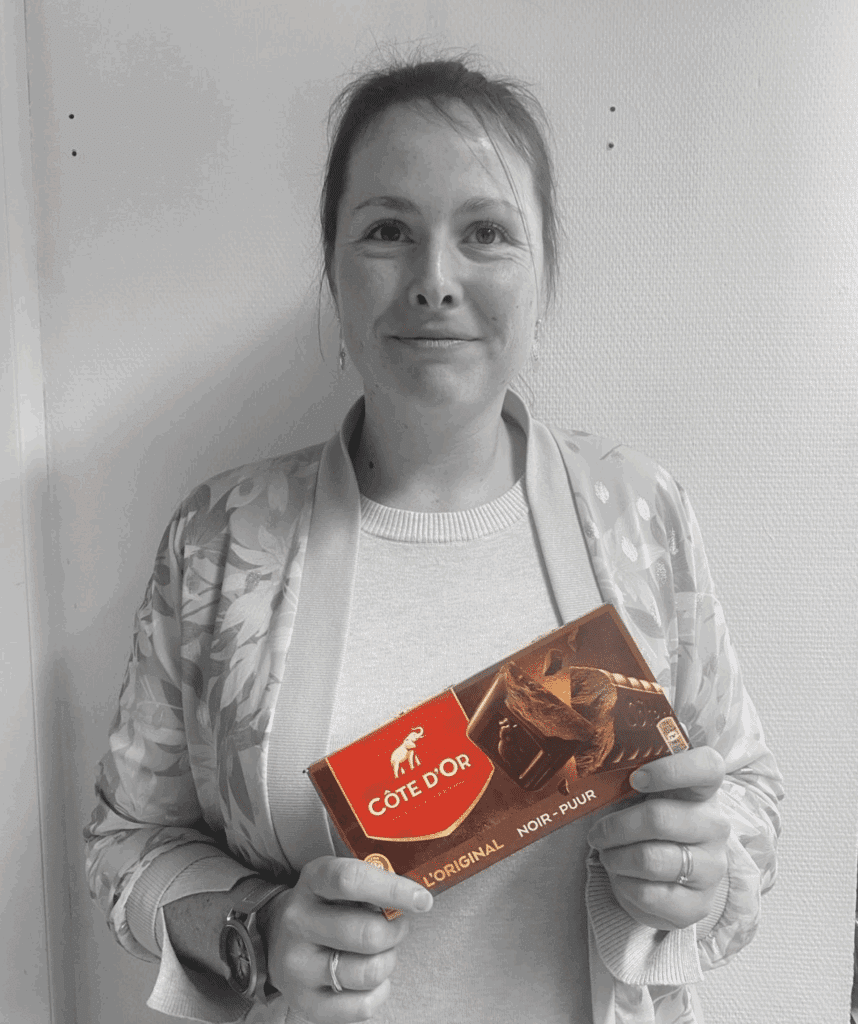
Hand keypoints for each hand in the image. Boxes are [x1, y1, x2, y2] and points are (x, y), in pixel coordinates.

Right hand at [259, 856, 431, 1022]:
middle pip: (368, 934)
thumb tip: (417, 896)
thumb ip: (373, 882)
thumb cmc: (326, 905)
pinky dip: (379, 992)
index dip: (393, 889)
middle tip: (397, 925)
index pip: (351, 881)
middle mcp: (298, 922)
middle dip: (396, 931)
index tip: (423, 900)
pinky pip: (361, 1007)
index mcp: (312, 881)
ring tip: (381, 951)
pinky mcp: (305, 1002)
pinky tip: (372, 979)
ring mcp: (298, 966)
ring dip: (388, 960)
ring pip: (368, 972)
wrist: (278, 938)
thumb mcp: (340, 881)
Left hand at [587, 746, 729, 930]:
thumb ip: (628, 783)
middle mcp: (715, 826)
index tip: (636, 779)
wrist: (664, 878)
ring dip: (616, 857)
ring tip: (608, 855)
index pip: (707, 767)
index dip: (672, 770)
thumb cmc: (648, 825)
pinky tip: (623, 878)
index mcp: (703, 790)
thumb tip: (593, 777)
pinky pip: (649, 894)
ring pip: (651, 859)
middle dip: (616, 826)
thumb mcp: (642, 799)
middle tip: (598, 833)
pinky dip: (624, 885)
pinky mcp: (699, 904)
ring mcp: (712, 867)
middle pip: (660, 818)